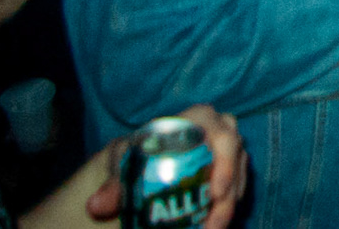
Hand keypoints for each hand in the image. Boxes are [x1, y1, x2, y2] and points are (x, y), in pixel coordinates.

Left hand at [84, 105, 247, 228]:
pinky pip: (238, 187)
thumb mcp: (124, 163)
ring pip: (240, 175)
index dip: (225, 160)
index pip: (220, 131)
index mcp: (197, 119)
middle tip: (215, 221)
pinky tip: (213, 225)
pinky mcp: (231, 170)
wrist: (144, 161)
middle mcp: (220, 130)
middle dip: (230, 191)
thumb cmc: (138, 154)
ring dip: (229, 206)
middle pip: (236, 155)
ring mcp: (228, 151)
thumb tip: (97, 205)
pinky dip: (228, 208)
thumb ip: (114, 184)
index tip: (215, 192)